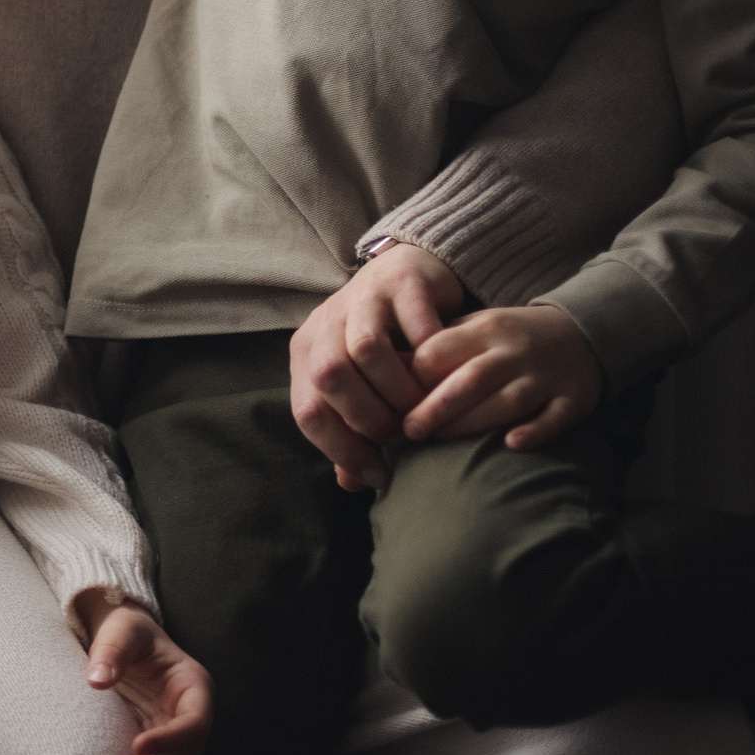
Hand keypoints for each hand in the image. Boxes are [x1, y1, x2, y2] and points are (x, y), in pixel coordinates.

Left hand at [77, 594, 211, 754]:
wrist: (121, 641)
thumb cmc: (126, 631)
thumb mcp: (121, 631)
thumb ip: (111, 652)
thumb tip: (97, 680)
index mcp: (193, 685)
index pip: (195, 721)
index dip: (172, 739)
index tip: (138, 745)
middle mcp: (191, 714)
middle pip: (189, 753)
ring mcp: (177, 733)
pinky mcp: (160, 746)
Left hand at [290, 242, 465, 491]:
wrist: (409, 272)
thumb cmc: (385, 343)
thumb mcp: (361, 383)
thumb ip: (353, 428)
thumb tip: (350, 482)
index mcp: (308, 352)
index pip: (308, 410)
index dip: (341, 449)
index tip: (379, 474)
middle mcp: (327, 322)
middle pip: (329, 376)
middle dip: (367, 418)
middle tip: (402, 437)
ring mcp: (363, 298)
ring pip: (365, 349)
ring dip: (396, 390)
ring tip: (421, 410)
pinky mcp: (402, 281)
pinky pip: (414, 324)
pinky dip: (430, 357)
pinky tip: (446, 377)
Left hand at [404, 303, 602, 449]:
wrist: (579, 332)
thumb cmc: (505, 341)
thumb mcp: (470, 331)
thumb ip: (434, 351)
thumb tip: (381, 380)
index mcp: (481, 330)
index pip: (438, 352)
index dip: (411, 380)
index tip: (389, 404)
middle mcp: (512, 351)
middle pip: (470, 379)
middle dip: (435, 408)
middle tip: (408, 433)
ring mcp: (544, 375)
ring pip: (507, 401)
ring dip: (472, 423)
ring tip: (440, 442)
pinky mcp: (572, 399)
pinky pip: (554, 417)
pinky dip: (535, 431)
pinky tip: (512, 444)